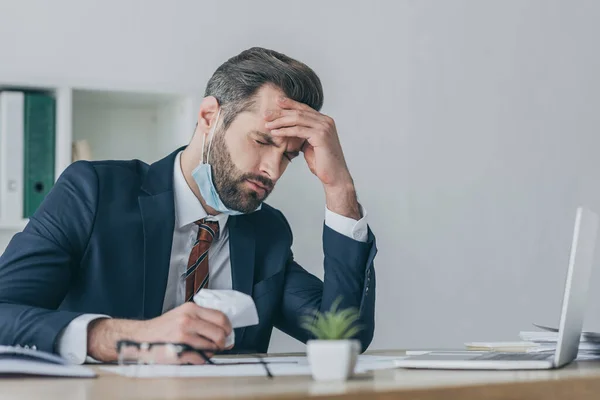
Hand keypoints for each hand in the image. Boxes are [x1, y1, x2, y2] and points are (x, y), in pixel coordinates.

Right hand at [88, 302, 232, 363]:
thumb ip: (202, 319)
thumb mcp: (183, 314)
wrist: (140, 337)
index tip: (228, 334)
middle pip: (220, 333)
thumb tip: (224, 331)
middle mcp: (188, 320)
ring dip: (211, 351)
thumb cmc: (162, 328)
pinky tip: (193, 355)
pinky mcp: (179, 351)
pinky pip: (200, 358)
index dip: (228, 328)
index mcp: (191, 309)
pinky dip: (201, 359)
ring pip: (212, 347)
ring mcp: (183, 336)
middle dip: (222, 342)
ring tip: (202, 350)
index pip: (221, 317)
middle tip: (219, 345)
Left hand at [265, 97, 350, 187]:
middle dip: (281, 112)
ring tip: (267, 124)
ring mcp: (324, 127)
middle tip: (266, 114)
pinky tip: (275, 133)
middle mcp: (326, 121)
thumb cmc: (322, 163)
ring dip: (280, 121)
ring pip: (297, 118)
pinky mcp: (320, 135)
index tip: (276, 102)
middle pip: (299, 111)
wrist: (334, 176)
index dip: (289, 104)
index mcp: (325, 121)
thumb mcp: (310, 144)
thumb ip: (303, 134)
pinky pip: (298, 130)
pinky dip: (285, 130)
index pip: (304, 108)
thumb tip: (289, 129)